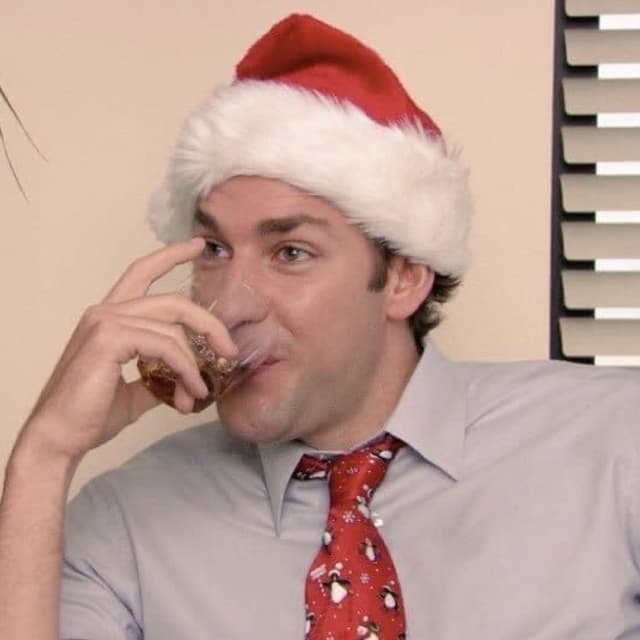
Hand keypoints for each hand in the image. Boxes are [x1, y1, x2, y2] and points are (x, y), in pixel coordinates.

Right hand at [18, 238, 236, 463]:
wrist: (60, 438)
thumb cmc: (91, 414)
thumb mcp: (137, 389)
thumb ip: (160, 374)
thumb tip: (189, 379)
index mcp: (110, 317)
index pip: (142, 272)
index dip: (171, 255)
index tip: (199, 246)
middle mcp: (106, 311)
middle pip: (172, 301)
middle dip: (208, 324)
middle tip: (229, 350)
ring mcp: (105, 321)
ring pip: (173, 328)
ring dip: (195, 363)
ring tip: (201, 392)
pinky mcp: (108, 338)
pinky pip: (165, 346)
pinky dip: (185, 369)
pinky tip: (190, 392)